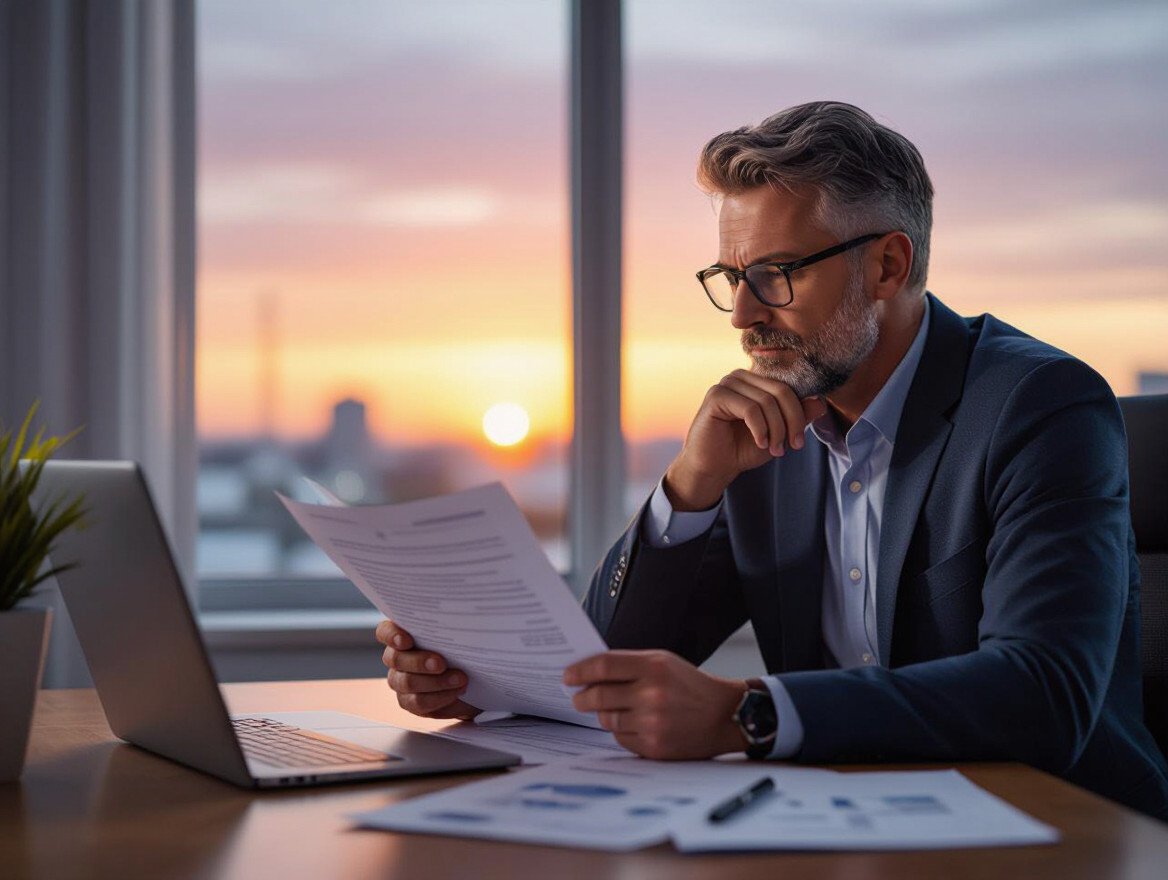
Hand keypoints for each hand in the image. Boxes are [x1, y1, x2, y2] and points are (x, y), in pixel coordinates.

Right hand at [375, 619, 479, 719]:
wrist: (472, 678)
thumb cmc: (460, 649)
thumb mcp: (457, 635)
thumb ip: (450, 626)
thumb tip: (461, 620)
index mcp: (402, 635)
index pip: (384, 632)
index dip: (391, 635)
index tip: (407, 640)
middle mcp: (396, 657)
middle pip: (395, 659)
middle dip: (419, 661)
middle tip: (441, 663)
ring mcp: (400, 680)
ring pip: (407, 682)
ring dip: (436, 682)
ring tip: (460, 679)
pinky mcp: (409, 702)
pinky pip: (418, 702)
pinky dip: (440, 697)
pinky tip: (457, 691)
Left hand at [563, 649, 748, 759]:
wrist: (725, 716)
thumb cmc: (691, 686)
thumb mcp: (664, 663)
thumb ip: (630, 665)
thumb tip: (589, 674)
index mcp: (653, 666)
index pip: (603, 666)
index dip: (580, 671)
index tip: (568, 676)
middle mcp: (651, 694)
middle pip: (598, 695)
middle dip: (582, 697)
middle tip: (577, 698)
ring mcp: (652, 723)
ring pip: (607, 719)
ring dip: (603, 715)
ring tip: (613, 710)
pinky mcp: (654, 747)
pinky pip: (620, 739)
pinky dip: (622, 732)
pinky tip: (635, 725)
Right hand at [665, 370, 826, 509]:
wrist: (713, 467)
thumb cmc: (742, 449)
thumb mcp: (778, 434)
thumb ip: (798, 417)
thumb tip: (821, 402)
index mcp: (756, 381)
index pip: (789, 388)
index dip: (799, 413)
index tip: (799, 442)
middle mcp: (741, 377)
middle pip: (782, 391)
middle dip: (792, 422)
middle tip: (792, 446)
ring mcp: (727, 383)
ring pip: (767, 401)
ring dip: (776, 430)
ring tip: (774, 449)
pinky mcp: (716, 395)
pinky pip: (750, 409)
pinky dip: (760, 429)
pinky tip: (759, 443)